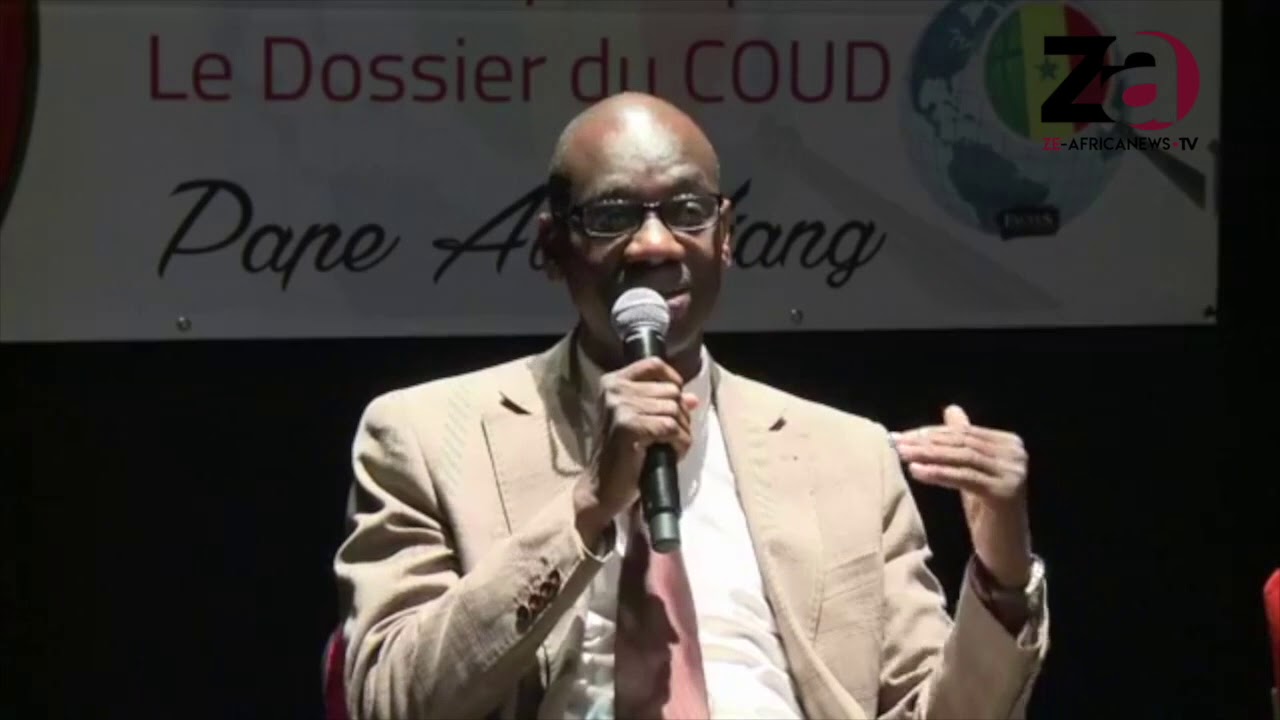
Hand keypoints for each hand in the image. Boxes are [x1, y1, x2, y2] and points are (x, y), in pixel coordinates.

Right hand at [573, 357, 698, 541]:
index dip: (673, 380)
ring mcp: (620, 407)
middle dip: (680, 415)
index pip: (654, 365)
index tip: (677, 401)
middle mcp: (614, 390)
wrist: (603, 486)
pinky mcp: (629, 427)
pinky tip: (671, 453)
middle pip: (670, 391)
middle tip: (671, 436)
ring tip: (670, 447)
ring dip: (682, 432)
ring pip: (674, 410)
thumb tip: (692, 398)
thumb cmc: (622, 454)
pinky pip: (671, 428)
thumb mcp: (641, 421)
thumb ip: (664, 404)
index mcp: (613, 382)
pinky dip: (679, 443)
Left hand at [891, 405, 1032, 587]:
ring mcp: (1013, 473)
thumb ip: (964, 440)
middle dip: (925, 442)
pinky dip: (938, 473)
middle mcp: (1016, 453)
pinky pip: (964, 478)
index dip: (930, 433)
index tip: (900, 435)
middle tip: (896, 443)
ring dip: (927, 455)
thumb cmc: (986, 511)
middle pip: (962, 443)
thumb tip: (951, 409)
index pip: (963, 433)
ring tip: (901, 455)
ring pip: (962, 458)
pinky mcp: (1004, 492)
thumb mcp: (972, 470)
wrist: (1005, 550)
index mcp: (1009, 443)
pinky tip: (916, 472)